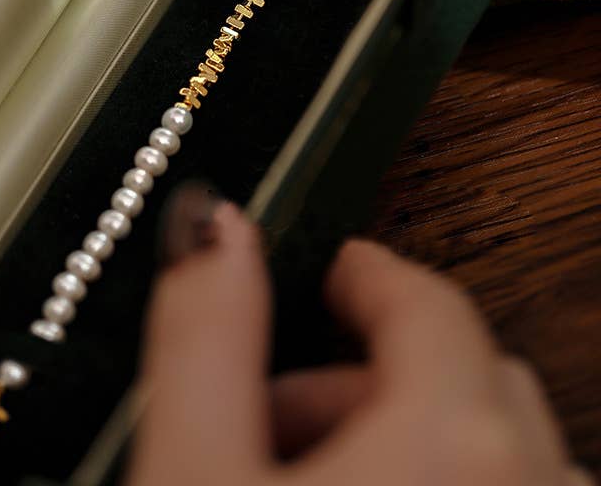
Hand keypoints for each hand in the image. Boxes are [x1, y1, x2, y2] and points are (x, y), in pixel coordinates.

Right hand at [128, 198, 592, 485]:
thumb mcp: (192, 466)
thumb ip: (204, 331)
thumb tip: (211, 226)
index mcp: (453, 441)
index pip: (422, 299)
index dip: (362, 274)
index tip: (329, 272)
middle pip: (463, 371)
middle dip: (366, 371)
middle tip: (281, 410)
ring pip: (494, 444)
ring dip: (409, 435)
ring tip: (314, 472)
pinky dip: (446, 481)